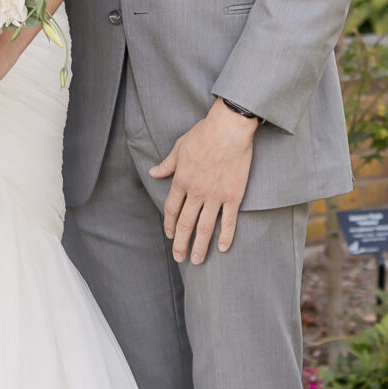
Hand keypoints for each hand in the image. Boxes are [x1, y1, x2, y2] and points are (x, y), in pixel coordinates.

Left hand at [150, 101, 258, 265]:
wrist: (229, 128)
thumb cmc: (203, 134)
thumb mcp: (179, 148)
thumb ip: (167, 165)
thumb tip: (153, 173)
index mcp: (182, 180)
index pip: (172, 210)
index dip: (170, 225)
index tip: (170, 236)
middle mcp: (196, 192)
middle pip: (186, 223)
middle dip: (182, 243)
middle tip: (180, 258)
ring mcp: (215, 195)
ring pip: (205, 227)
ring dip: (200, 246)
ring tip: (198, 260)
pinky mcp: (233, 195)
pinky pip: (229, 220)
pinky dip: (226, 235)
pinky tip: (223, 248)